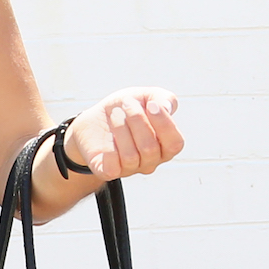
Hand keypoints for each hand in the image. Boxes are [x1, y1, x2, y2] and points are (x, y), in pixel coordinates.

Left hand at [66, 88, 182, 181]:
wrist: (94, 119)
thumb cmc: (125, 109)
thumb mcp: (145, 97)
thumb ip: (164, 99)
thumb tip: (167, 108)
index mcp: (165, 146)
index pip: (174, 143)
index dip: (164, 124)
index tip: (151, 104)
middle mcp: (150, 161)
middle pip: (150, 148)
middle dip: (137, 120)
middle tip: (126, 103)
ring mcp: (130, 169)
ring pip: (130, 156)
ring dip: (121, 128)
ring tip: (114, 114)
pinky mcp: (109, 171)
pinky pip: (112, 169)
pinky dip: (109, 152)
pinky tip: (107, 136)